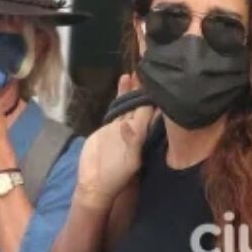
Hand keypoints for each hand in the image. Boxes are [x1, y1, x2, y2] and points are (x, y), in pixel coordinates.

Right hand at [78, 74, 153, 209]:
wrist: (95, 183)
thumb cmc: (115, 176)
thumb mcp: (127, 161)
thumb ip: (129, 142)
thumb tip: (129, 124)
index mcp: (141, 137)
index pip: (149, 113)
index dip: (152, 98)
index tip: (157, 81)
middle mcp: (134, 130)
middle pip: (141, 105)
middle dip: (144, 89)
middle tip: (148, 69)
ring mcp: (122, 128)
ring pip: (129, 104)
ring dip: (132, 89)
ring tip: (134, 72)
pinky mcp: (110, 128)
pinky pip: (118, 108)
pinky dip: (121, 95)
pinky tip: (123, 81)